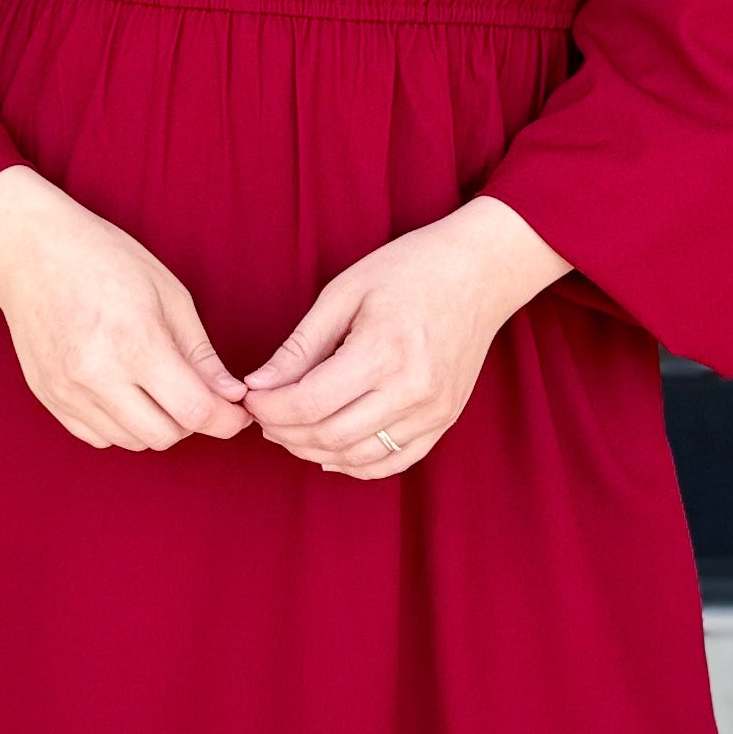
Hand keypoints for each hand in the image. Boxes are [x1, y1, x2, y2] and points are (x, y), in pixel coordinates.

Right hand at [0, 168, 250, 451]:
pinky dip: (120, 425)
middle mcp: (97, 375)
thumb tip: (231, 396)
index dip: (224, 420)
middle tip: (195, 393)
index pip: (193, 410)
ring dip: (155, 424)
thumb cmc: (106, 260)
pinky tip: (124, 392)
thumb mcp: (169, 294)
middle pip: (164, 435)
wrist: (31, 251)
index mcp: (134, 343)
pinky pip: (98, 437)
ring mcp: (67, 391)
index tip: (236, 415)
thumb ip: (200, 354)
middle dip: (191, 422)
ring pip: (131, 441)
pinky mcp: (48, 398)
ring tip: (156, 387)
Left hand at [244, 197, 568, 477]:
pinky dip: (354, 464)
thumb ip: (300, 345)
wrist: (481, 272)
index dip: (270, 408)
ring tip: (289, 430)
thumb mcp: (344, 292)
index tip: (251, 397)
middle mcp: (413, 389)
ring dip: (313, 451)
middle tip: (263, 414)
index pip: (310, 403)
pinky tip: (328, 450)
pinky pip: (393, 462)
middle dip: (283, 431)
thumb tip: (257, 384)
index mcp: (384, 351)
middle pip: (329, 436)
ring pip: (357, 457)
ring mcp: (434, 411)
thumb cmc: (410, 269)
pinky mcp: (445, 420)